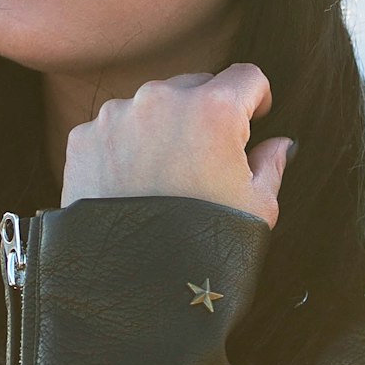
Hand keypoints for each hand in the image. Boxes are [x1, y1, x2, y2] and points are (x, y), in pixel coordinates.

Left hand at [59, 63, 294, 228]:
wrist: (135, 288)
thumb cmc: (207, 248)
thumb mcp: (257, 208)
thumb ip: (270, 165)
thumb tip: (280, 144)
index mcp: (213, 109)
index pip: (246, 77)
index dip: (256, 99)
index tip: (254, 119)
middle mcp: (161, 99)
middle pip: (195, 86)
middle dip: (206, 112)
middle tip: (206, 158)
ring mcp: (115, 117)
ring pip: (151, 106)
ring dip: (162, 128)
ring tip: (164, 178)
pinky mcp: (83, 138)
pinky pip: (113, 130)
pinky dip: (124, 148)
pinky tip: (131, 186)